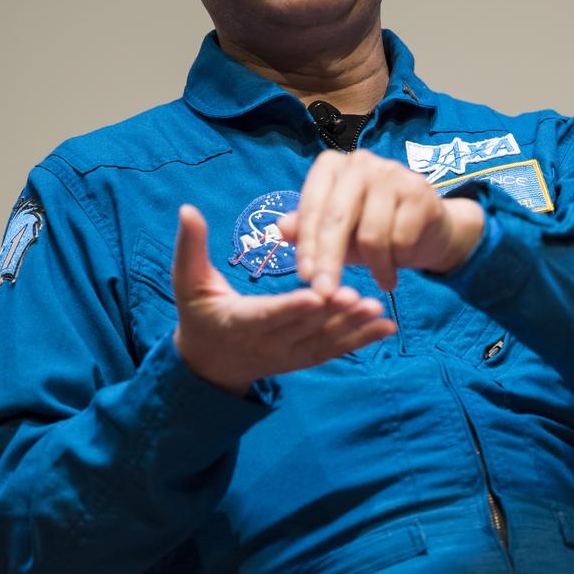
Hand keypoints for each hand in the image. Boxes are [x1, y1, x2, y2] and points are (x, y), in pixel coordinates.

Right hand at [171, 205, 395, 395]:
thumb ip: (190, 246)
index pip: (267, 315)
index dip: (290, 307)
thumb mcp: (187, 281)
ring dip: (351, 327)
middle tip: (356, 295)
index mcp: (238, 322)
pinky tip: (386, 326)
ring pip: (322, 341)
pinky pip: (334, 350)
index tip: (314, 295)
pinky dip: (360, 340)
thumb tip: (187, 209)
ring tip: (376, 309)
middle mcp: (266, 343)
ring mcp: (288, 355)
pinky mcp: (303, 358)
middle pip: (302, 328)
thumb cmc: (198, 313)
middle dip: (330, 313)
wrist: (210, 363)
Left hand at [279, 150, 484, 296]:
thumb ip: (308, 231)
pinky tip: (401, 264)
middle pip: (337, 218)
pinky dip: (398, 261)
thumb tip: (281, 228)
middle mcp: (359, 161)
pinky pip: (400, 239)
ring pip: (371, 234)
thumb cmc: (372, 229)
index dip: (306, 245)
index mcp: (331, 166)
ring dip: (375, 268)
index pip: (312, 207)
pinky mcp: (418, 190)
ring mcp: (391, 172)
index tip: (304, 278)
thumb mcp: (336, 234)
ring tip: (382, 280)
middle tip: (326, 295)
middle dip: (329, 261)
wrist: (428, 229)